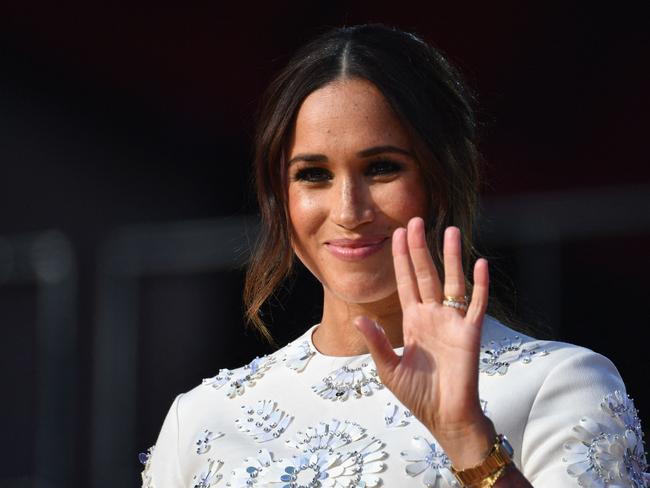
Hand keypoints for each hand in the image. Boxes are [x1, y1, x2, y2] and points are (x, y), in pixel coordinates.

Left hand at [355, 217, 493, 466]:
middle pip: (425, 274)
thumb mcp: (388, 368)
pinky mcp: (470, 334)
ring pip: (451, 282)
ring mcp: (451, 322)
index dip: (401, 259)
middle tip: (416, 220)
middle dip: (419, 248)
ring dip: (451, 257)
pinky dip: (479, 285)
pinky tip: (479, 264)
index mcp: (412, 321)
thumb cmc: (417, 394)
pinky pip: (476, 304)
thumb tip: (359, 319)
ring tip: (450, 231)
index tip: (396, 234)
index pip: (405, 282)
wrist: (444, 417)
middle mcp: (432, 316)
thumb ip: (376, 342)